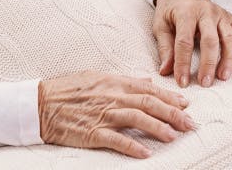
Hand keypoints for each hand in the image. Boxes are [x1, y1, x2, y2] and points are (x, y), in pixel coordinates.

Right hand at [38, 71, 195, 157]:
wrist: (41, 103)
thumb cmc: (69, 89)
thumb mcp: (98, 77)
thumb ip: (124, 80)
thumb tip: (147, 81)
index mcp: (114, 81)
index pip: (148, 88)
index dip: (168, 96)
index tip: (185, 103)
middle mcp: (112, 96)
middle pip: (148, 103)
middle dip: (172, 112)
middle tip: (189, 122)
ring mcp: (103, 114)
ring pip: (137, 120)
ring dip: (158, 128)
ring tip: (174, 135)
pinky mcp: (92, 132)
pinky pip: (116, 140)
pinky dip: (132, 147)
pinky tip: (146, 154)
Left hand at [153, 0, 231, 87]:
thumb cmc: (170, 11)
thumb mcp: (160, 25)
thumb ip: (165, 48)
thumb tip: (165, 71)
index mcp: (185, 12)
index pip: (184, 41)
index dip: (183, 63)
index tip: (182, 82)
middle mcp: (205, 11)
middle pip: (210, 40)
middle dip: (208, 63)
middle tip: (205, 82)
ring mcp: (220, 14)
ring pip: (229, 37)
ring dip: (228, 59)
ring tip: (223, 77)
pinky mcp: (230, 17)